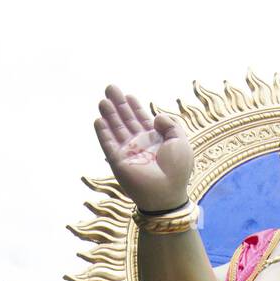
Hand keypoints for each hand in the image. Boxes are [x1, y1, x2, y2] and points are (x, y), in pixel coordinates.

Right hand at [95, 84, 193, 210]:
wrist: (167, 193)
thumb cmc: (177, 170)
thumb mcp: (180, 142)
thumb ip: (171, 125)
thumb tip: (156, 117)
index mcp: (155, 141)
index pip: (142, 120)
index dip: (135, 107)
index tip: (129, 95)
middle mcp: (140, 145)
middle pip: (126, 120)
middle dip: (118, 104)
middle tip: (110, 88)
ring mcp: (128, 153)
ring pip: (115, 129)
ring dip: (109, 115)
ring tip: (103, 100)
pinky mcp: (118, 162)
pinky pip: (108, 145)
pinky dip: (103, 133)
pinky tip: (99, 120)